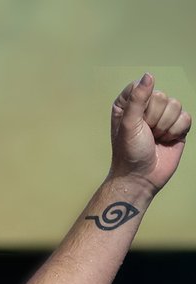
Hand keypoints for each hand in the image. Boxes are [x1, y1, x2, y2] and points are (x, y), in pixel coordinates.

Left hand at [109, 73, 189, 192]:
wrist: (141, 177)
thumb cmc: (129, 153)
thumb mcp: (128, 124)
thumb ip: (138, 99)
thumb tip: (148, 76)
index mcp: (128, 105)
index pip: (143, 86)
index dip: (142, 104)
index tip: (134, 122)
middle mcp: (146, 108)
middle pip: (162, 97)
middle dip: (154, 119)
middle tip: (145, 134)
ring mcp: (163, 117)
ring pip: (176, 106)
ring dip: (165, 127)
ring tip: (155, 139)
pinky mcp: (177, 127)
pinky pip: (186, 118)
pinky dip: (176, 131)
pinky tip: (166, 141)